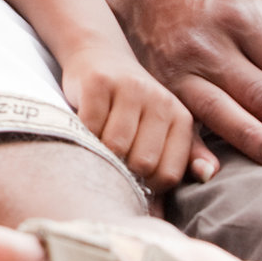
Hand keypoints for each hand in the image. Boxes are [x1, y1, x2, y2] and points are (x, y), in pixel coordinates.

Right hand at [60, 43, 200, 190]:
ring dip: (101, 152)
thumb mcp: (158, 129)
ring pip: (115, 146)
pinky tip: (84, 126)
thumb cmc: (128, 104)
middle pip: (143, 162)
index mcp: (179, 118)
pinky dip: (82, 134)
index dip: (147, 185)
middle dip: (123, 169)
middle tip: (112, 159)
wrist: (98, 54)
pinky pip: (89, 126)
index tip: (133, 176)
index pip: (169, 173)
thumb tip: (176, 206)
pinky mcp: (98, 82)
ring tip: (98, 142)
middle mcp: (159, 101)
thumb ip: (174, 163)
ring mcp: (129, 89)